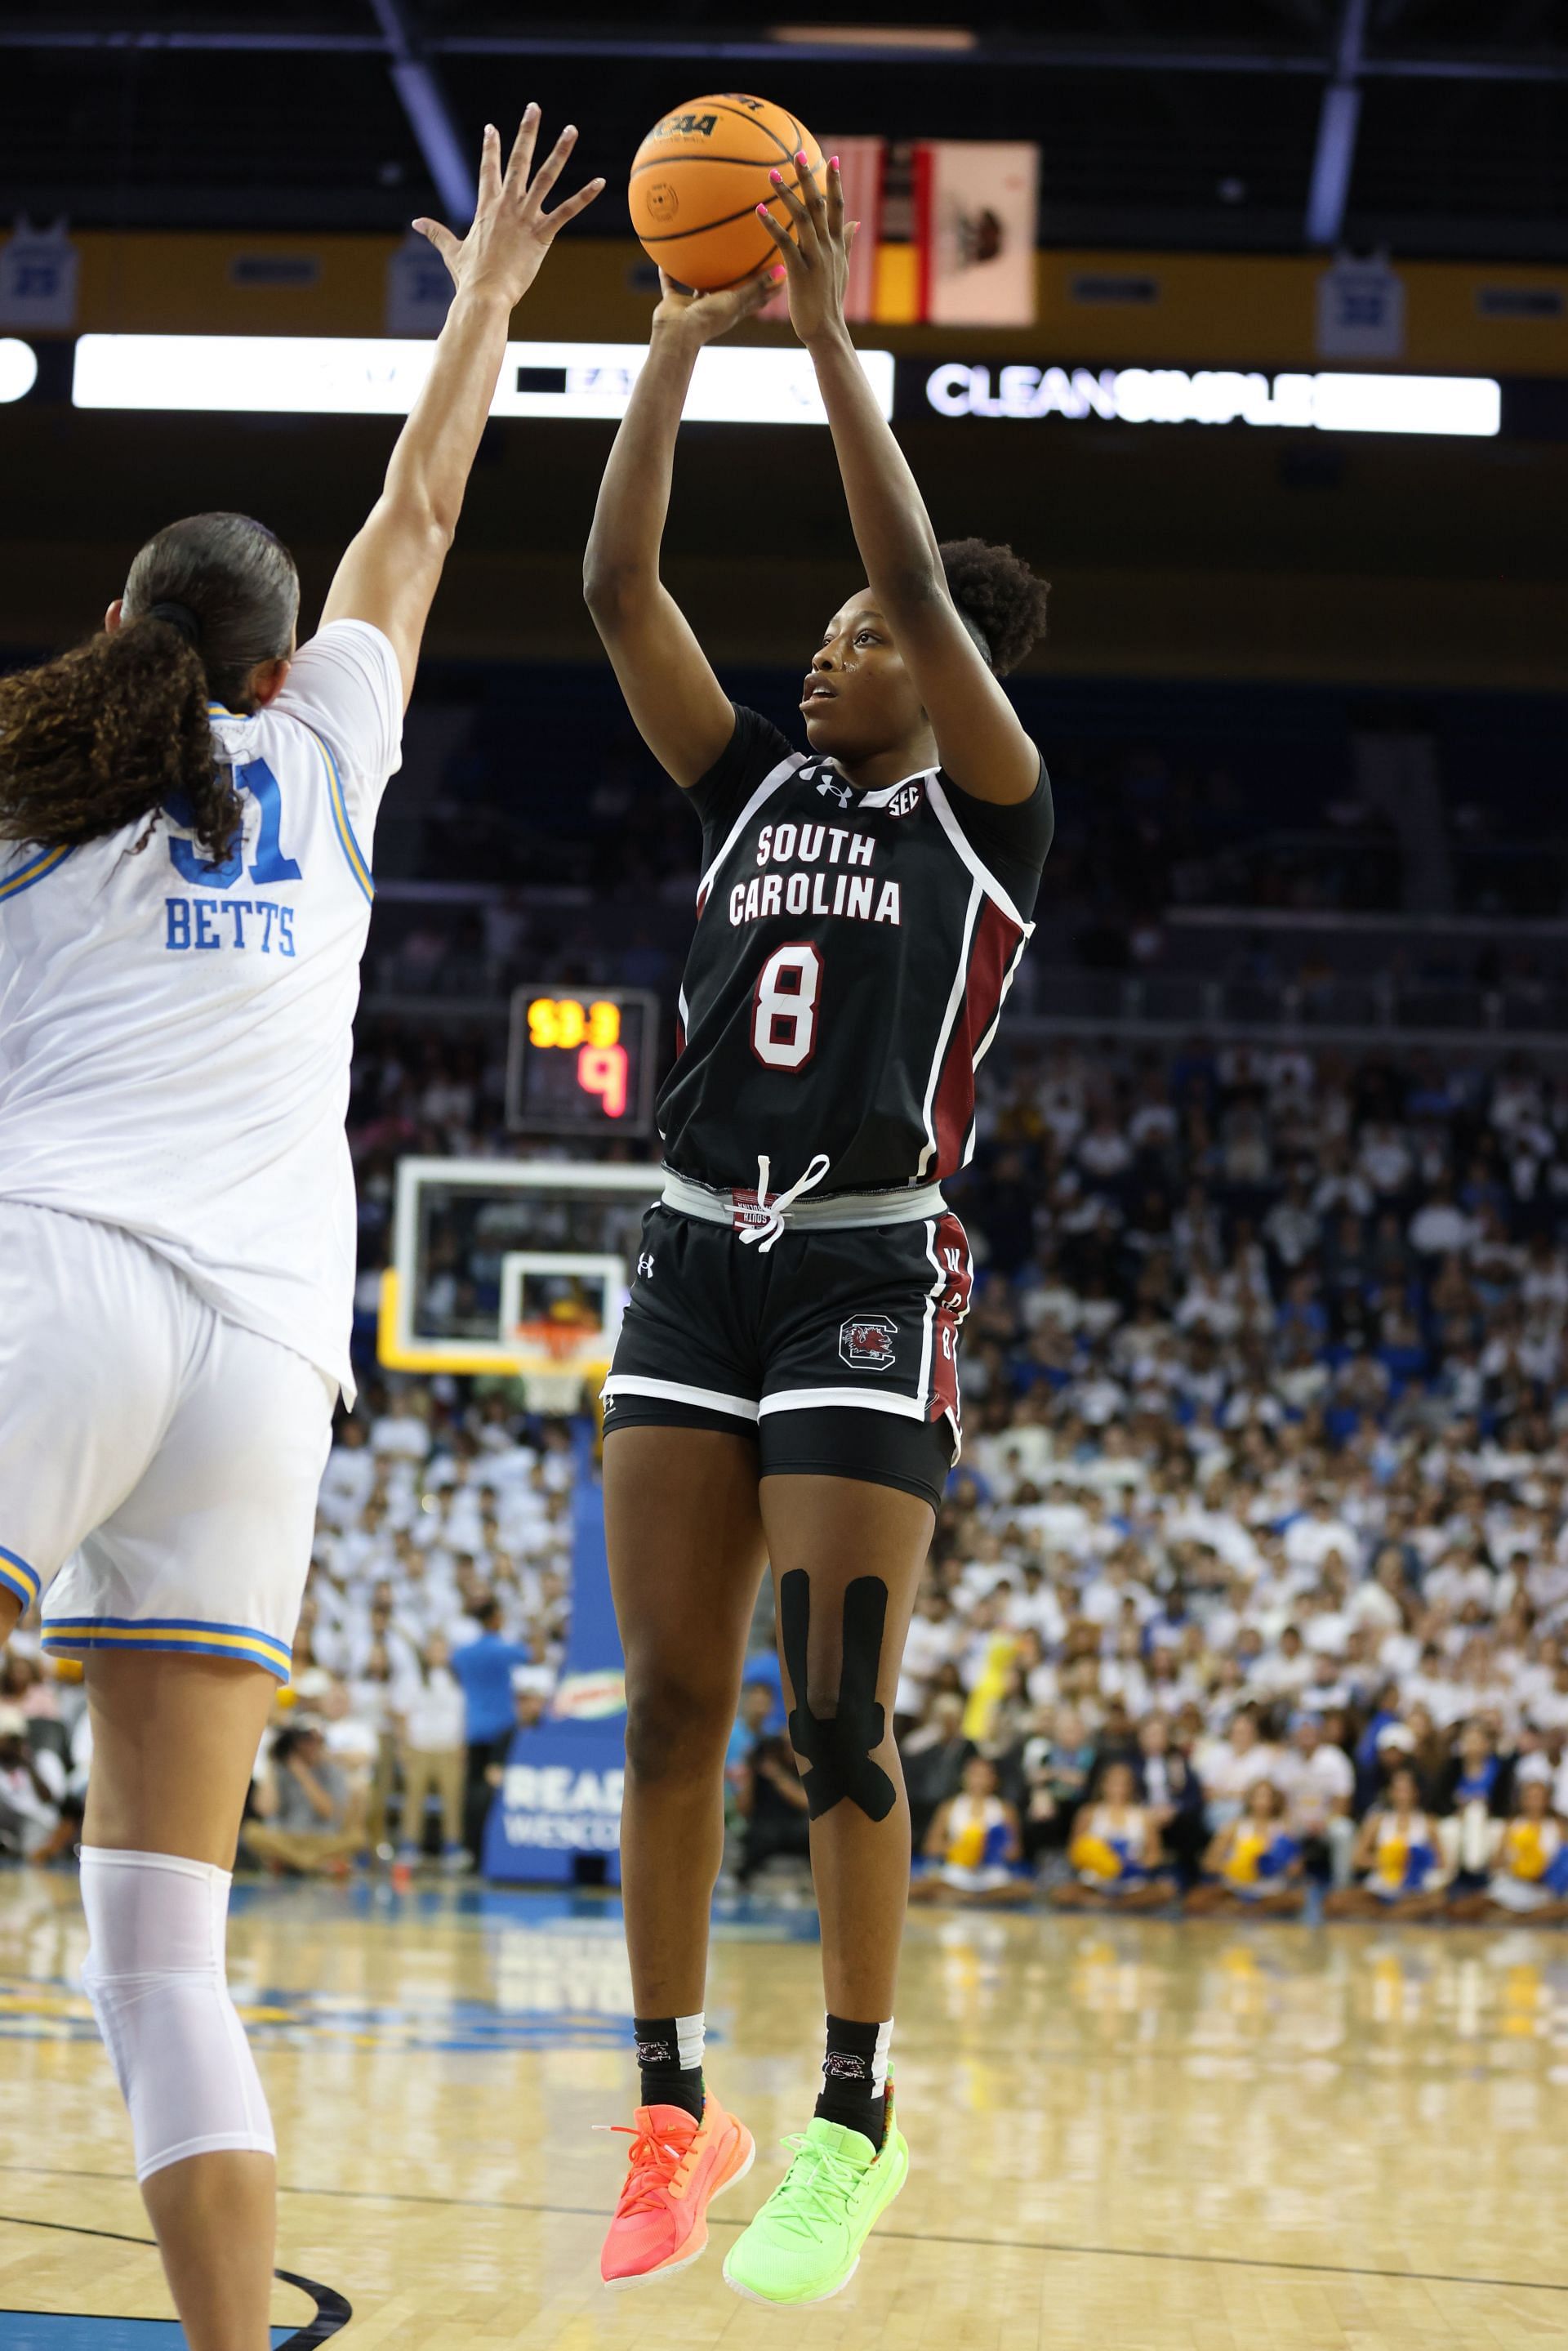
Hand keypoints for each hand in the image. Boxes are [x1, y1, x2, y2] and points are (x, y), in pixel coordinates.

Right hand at [414, 108, 604, 309]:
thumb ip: (436, 233)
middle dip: (526, 132)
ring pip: (545, 177)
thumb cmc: (469, 278)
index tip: (492, 128)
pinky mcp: (542, 235)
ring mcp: (525, 218)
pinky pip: (567, 211)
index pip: (489, 169)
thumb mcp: (452, 251)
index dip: (490, 148)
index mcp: (486, 208)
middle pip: (518, 160)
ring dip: (559, 152)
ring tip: (571, 129)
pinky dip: (584, 196)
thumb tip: (415, 223)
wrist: (484, 296)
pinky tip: (599, 182)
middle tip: (534, 107)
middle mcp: (506, 206)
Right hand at [653, 263, 783, 345]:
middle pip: (730, 289)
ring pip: (700, 285)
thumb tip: (783, 269)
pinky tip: (666, 256)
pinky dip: (668, 273)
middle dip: (738, 276)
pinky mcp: (675, 303)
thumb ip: (757, 285)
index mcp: (733, 310)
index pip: (757, 298)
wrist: (678, 334)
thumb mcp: (736, 299)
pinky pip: (671, 283)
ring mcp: (694, 306)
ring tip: (705, 251)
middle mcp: (715, 307)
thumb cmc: (709, 319)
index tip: (780, 270)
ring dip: (702, 273)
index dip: (769, 287)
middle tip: (745, 254)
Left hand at [756, 154, 857, 347]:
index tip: (833, 159)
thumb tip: (855, 221)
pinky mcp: (800, 271)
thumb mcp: (842, 268)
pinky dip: (772, 225)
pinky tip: (758, 211)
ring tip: (771, 174)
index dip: (836, 182)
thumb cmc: (830, 301)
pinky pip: (784, 242)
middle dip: (809, 178)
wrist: (826, 330)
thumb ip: (846, 242)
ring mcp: (815, 258)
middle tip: (798, 154)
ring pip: (802, 218)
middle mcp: (828, 246)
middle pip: (819, 204)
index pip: (838, 206)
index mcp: (837, 244)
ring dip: (787, 194)